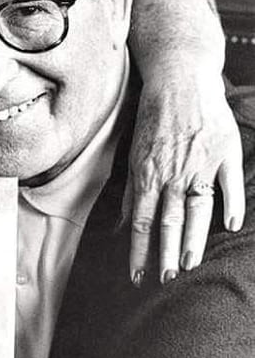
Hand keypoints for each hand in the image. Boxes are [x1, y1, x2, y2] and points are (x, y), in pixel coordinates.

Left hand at [125, 76, 243, 284]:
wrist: (180, 79)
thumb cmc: (154, 118)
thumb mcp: (136, 154)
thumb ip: (134, 192)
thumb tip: (126, 224)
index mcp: (148, 174)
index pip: (142, 222)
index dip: (138, 250)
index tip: (137, 276)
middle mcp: (173, 173)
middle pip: (168, 220)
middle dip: (165, 252)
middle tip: (165, 279)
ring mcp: (200, 163)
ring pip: (197, 208)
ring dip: (192, 238)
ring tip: (190, 263)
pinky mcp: (224, 151)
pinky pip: (229, 183)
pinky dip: (232, 204)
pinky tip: (231, 225)